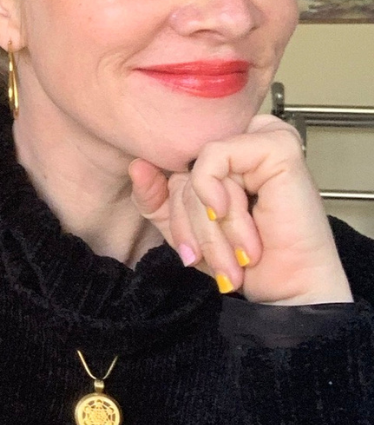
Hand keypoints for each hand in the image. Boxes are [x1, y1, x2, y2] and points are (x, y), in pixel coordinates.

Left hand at [128, 114, 352, 305]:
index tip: (188, 252)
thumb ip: (155, 198)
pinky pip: (215, 157)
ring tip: (236, 254)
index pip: (171, 167)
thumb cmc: (241, 258)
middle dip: (190, 224)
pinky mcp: (277, 144)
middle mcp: (245, 138)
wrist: (287, 288)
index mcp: (226, 154)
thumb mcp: (183, 229)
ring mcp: (263, 135)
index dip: (172, 210)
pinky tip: (234, 218)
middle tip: (210, 261)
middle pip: (183, 170)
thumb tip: (136, 165)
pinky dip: (216, 195)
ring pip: (196, 169)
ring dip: (209, 223)